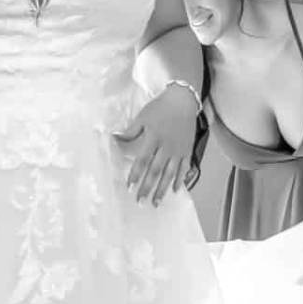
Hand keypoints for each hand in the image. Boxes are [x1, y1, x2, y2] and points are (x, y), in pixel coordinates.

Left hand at [113, 84, 197, 205]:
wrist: (183, 100)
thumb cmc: (160, 108)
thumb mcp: (143, 117)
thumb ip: (130, 131)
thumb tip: (114, 138)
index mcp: (153, 138)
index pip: (142, 160)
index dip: (136, 174)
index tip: (130, 187)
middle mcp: (166, 146)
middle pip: (156, 171)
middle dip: (147, 187)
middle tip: (140, 201)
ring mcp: (178, 150)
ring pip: (170, 173)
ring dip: (162, 189)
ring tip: (156, 203)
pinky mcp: (187, 150)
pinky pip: (184, 168)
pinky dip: (180, 179)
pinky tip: (175, 190)